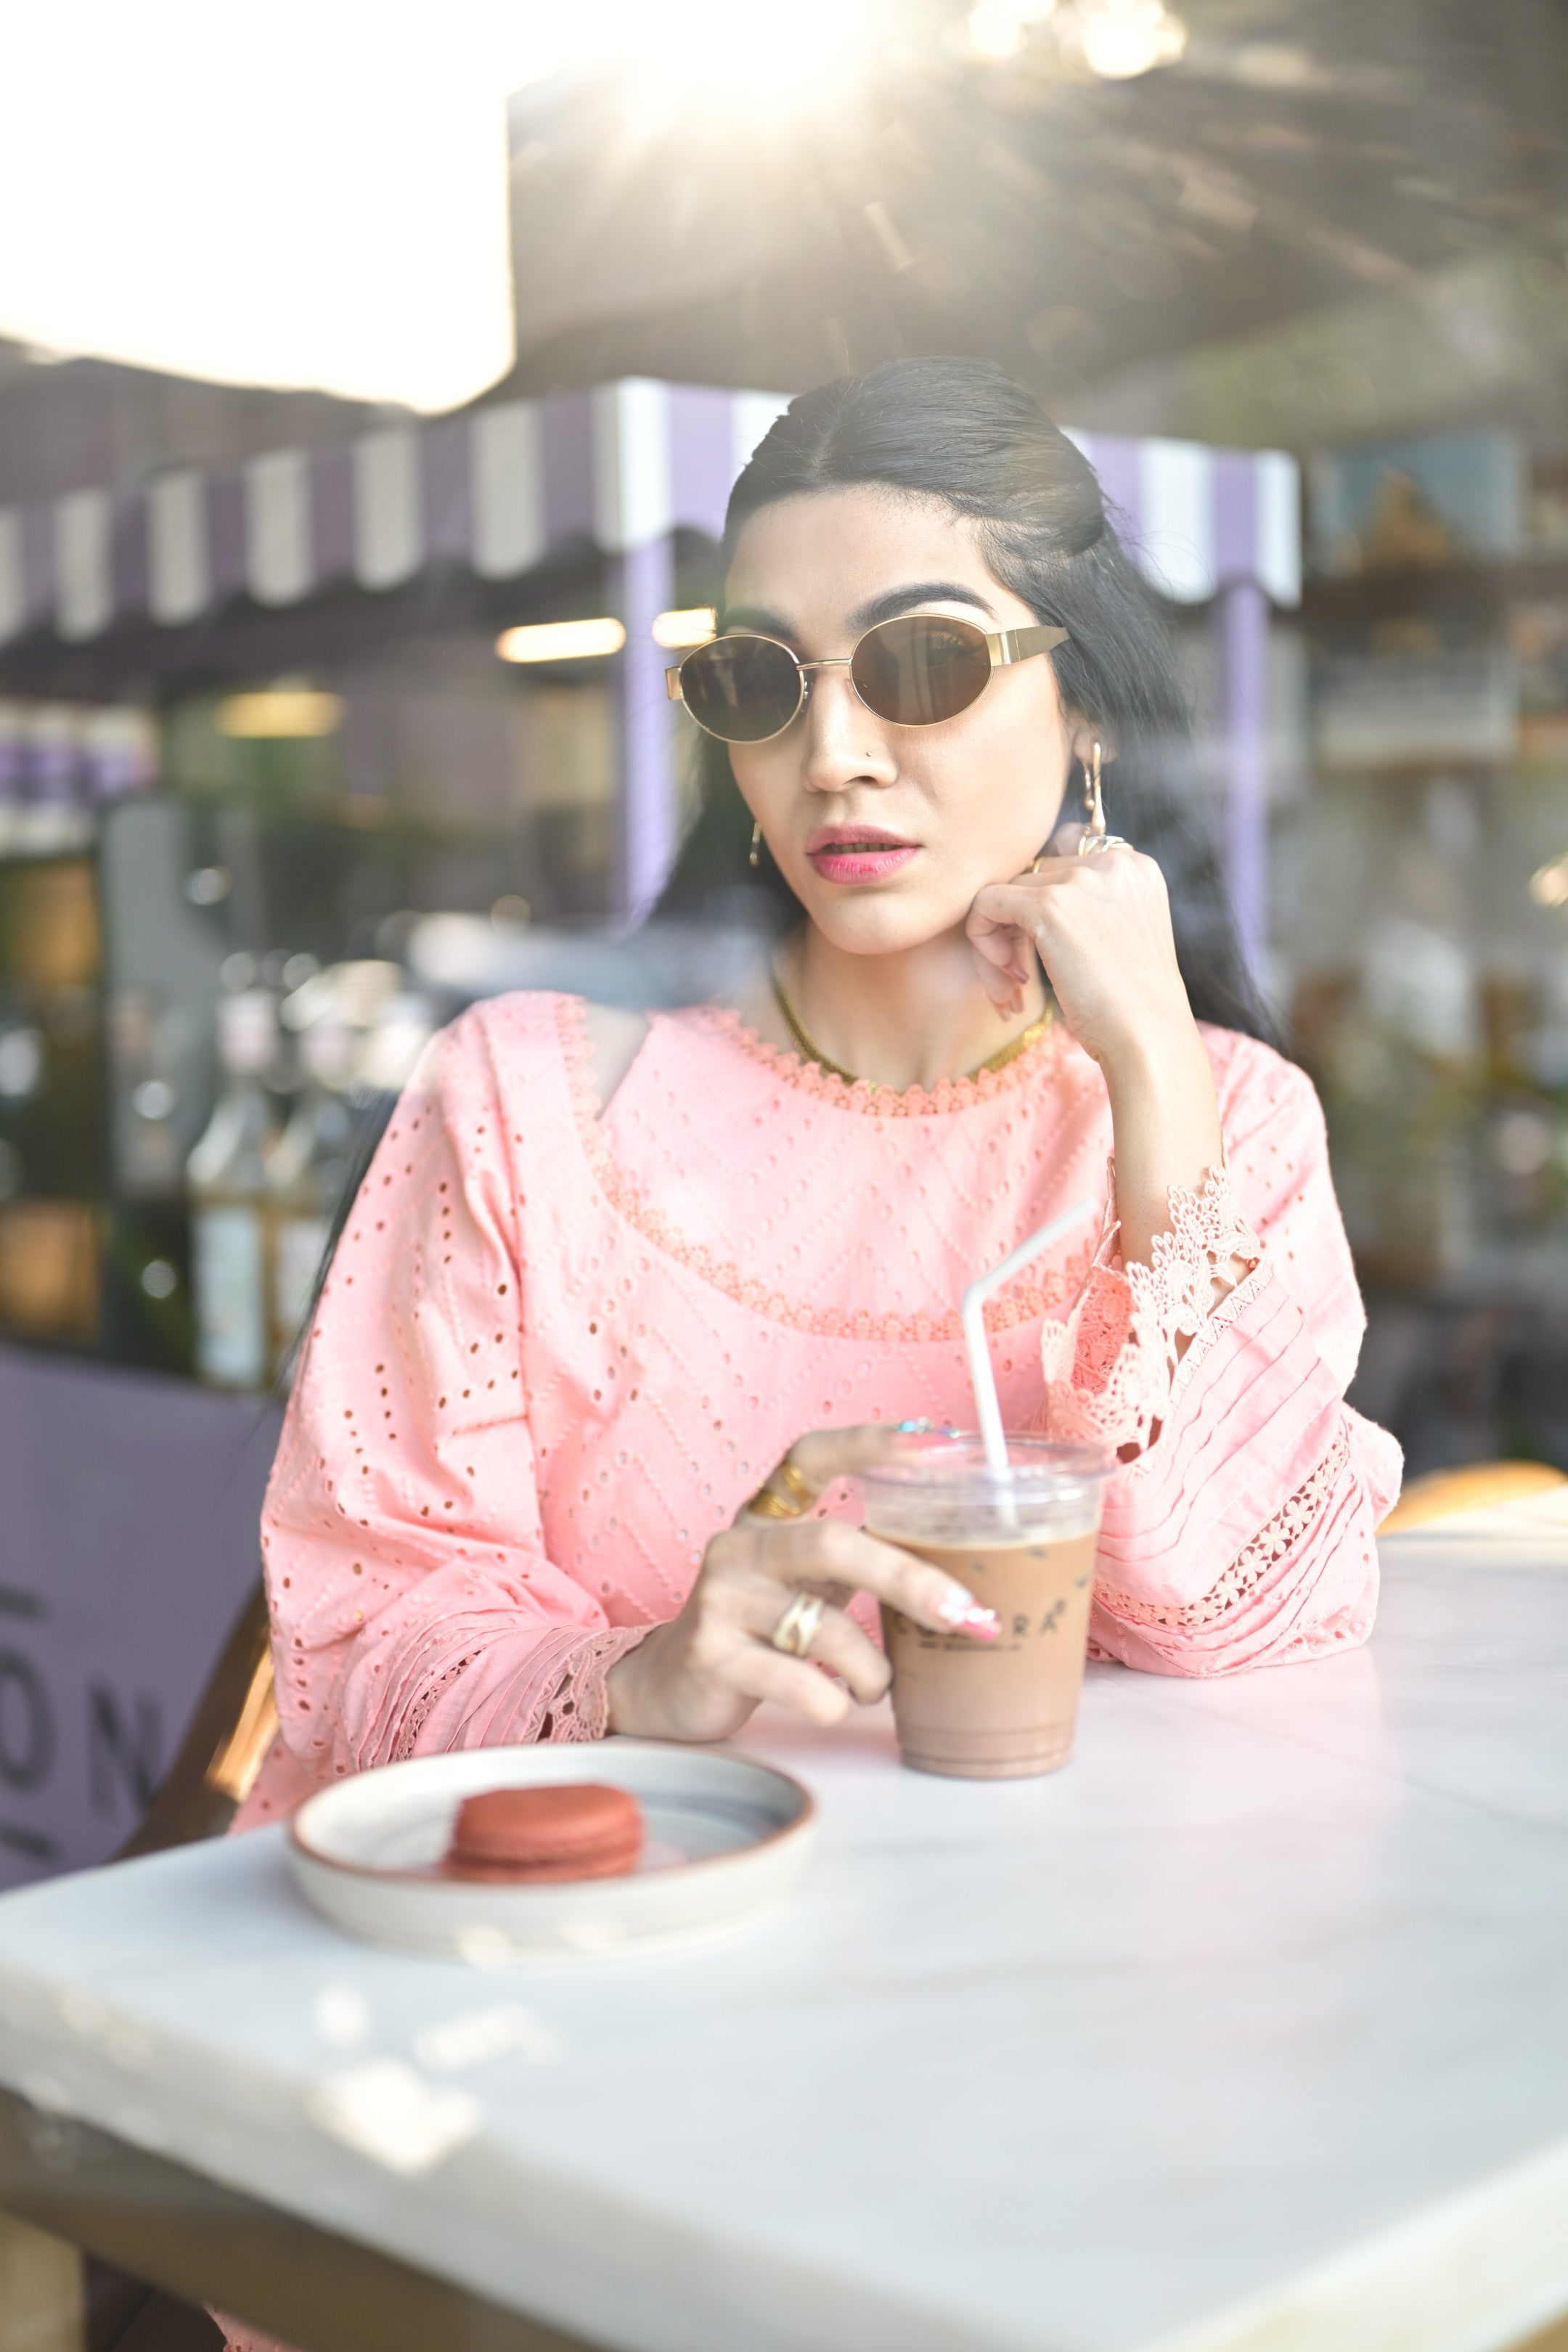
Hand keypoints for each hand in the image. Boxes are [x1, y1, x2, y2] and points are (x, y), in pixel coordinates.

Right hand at [604, 1426, 998, 1743]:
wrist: (670, 1688)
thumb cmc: (757, 1630)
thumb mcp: (801, 1582)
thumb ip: (856, 1564)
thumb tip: (959, 1577)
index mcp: (766, 1518)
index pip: (811, 1456)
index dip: (869, 1441)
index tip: (934, 1441)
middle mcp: (739, 1546)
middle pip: (833, 1544)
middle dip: (908, 1580)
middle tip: (963, 1614)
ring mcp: (719, 1599)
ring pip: (825, 1627)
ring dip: (872, 1668)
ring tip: (876, 1686)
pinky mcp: (712, 1655)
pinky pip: (800, 1682)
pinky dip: (835, 1700)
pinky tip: (835, 1702)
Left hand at [966, 828, 1193, 1073]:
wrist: (1149, 1038)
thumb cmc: (1133, 1006)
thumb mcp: (1122, 939)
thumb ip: (1091, 908)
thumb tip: (1026, 902)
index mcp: (1134, 867)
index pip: (1062, 862)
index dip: (1041, 905)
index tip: (1042, 950)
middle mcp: (1112, 861)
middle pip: (1031, 875)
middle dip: (1017, 926)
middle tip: (1019, 975)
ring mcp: (1081, 879)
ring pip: (1006, 892)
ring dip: (999, 940)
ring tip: (1012, 985)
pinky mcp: (1049, 905)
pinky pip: (986, 903)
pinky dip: (983, 939)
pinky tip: (1008, 978)